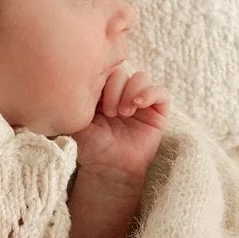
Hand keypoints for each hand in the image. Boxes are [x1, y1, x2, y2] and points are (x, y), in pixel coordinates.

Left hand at [71, 67, 169, 185]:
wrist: (106, 167)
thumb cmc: (90, 145)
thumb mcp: (77, 118)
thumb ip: (77, 97)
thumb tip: (76, 77)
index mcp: (103, 91)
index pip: (106, 69)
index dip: (102, 80)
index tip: (95, 103)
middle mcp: (122, 93)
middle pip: (123, 71)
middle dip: (115, 88)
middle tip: (110, 112)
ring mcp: (141, 101)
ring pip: (142, 77)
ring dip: (131, 91)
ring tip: (123, 112)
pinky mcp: (158, 112)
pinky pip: (162, 92)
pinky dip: (151, 93)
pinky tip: (138, 105)